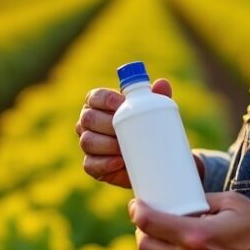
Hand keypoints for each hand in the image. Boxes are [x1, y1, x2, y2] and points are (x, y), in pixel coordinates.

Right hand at [78, 79, 195, 187]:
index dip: (105, 99)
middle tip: (127, 128)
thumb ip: (158, 96)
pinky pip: (90, 164)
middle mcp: (88, 122)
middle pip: (89, 118)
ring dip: (106, 144)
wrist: (151, 159)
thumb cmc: (147, 126)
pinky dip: (104, 164)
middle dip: (107, 123)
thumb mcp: (153, 111)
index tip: (121, 103)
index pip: (94, 96)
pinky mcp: (92, 165)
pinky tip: (118, 162)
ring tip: (125, 147)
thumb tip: (162, 84)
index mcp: (98, 104)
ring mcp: (88, 143)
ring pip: (88, 141)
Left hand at [129, 192, 249, 249]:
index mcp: (196, 235)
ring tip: (160, 240)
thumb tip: (180, 199)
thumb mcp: (232, 202)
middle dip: (142, 230)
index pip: (148, 222)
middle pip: (144, 245)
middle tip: (149, 220)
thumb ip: (201, 200)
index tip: (137, 204)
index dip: (137, 210)